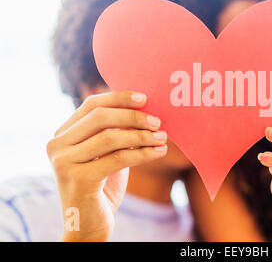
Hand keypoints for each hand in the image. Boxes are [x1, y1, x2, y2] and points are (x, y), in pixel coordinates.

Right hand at [46, 91, 166, 240]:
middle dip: (133, 116)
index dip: (119, 98)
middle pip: (100, 117)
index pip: (91, 105)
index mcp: (62, 134)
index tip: (144, 98)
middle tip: (157, 121)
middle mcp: (56, 145)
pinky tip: (158, 152)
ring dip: (142, 136)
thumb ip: (115, 132)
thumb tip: (143, 108)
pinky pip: (117, 158)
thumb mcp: (106, 154)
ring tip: (162, 137)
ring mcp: (63, 162)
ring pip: (110, 137)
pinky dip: (142, 153)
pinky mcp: (78, 179)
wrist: (89, 225)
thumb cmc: (102, 186)